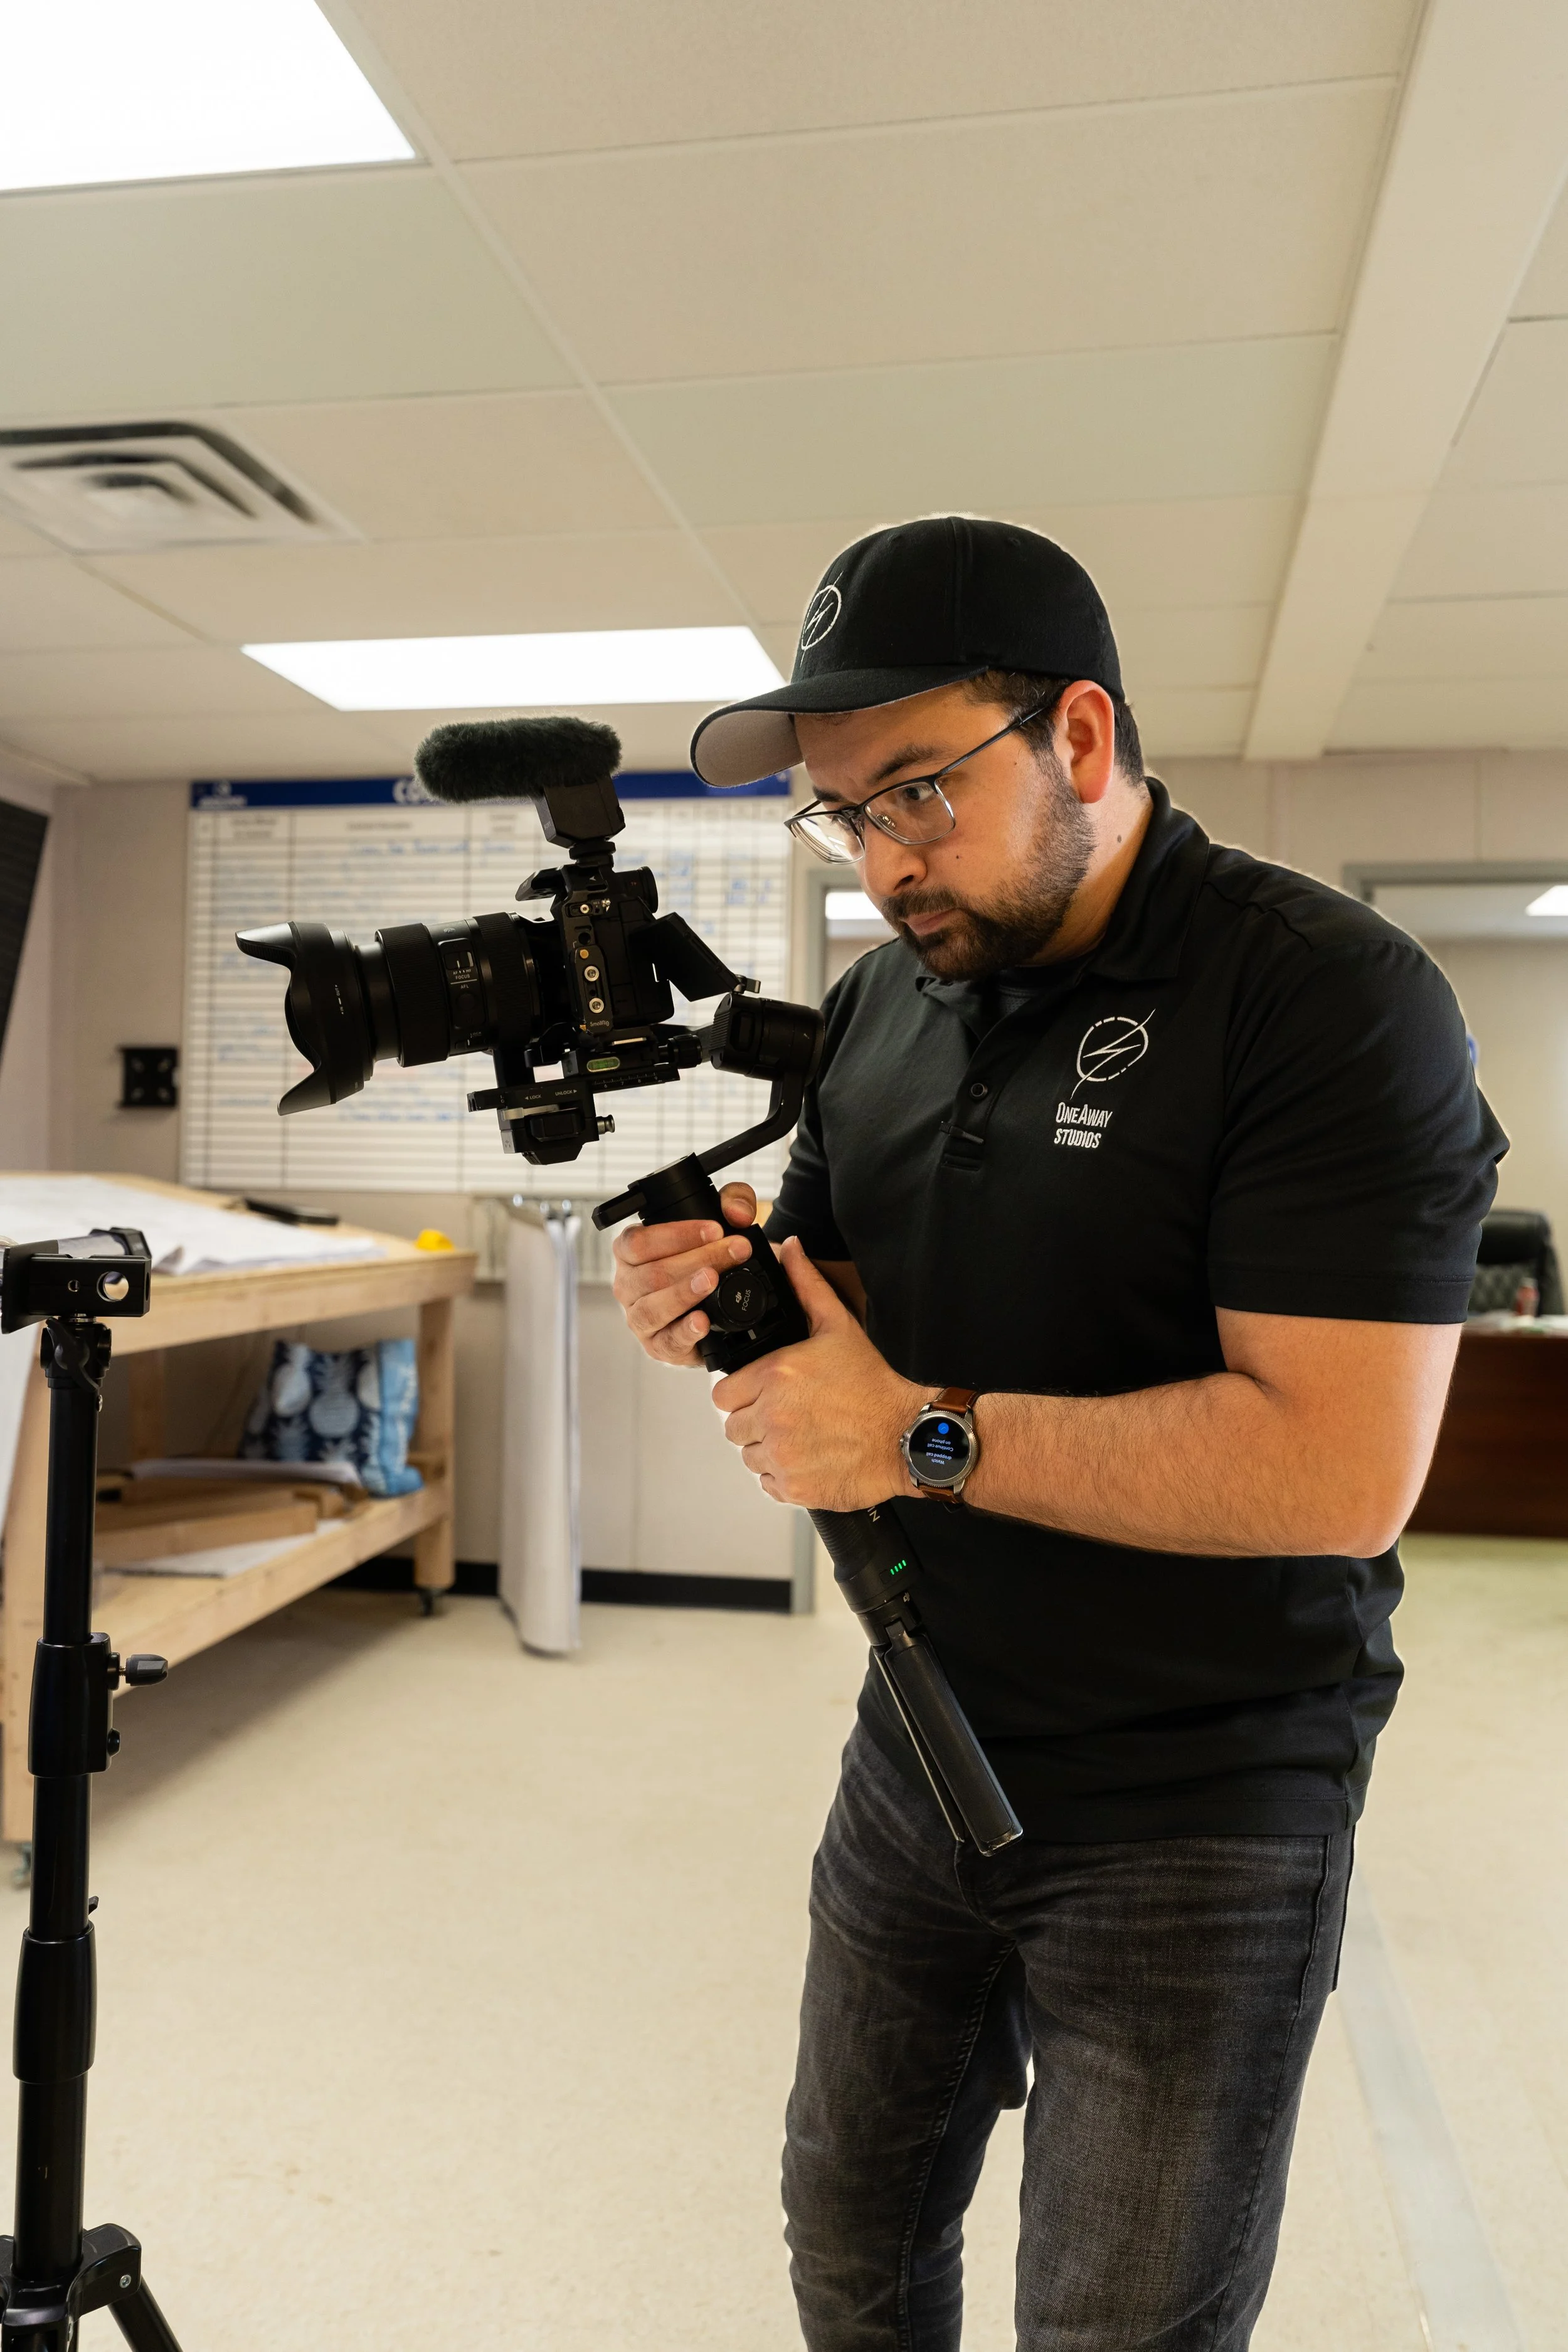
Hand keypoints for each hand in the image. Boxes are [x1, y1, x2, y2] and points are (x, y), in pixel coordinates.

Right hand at [610, 1183, 758, 1367]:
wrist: (723, 1305)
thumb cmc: (709, 1259)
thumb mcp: (723, 1222)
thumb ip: (734, 1202)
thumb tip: (739, 1212)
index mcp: (630, 1253)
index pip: (638, 1241)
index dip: (676, 1234)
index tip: (715, 1229)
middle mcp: (628, 1286)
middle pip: (652, 1273)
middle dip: (698, 1259)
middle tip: (735, 1252)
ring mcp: (640, 1319)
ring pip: (653, 1307)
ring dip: (685, 1293)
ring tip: (712, 1280)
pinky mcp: (659, 1347)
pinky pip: (667, 1341)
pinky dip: (685, 1332)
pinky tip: (703, 1322)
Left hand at [711, 1237, 924, 1508]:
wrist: (909, 1435)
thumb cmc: (875, 1383)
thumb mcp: (839, 1326)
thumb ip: (807, 1286)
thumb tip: (789, 1249)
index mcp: (774, 1376)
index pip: (723, 1394)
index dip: (742, 1394)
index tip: (765, 1394)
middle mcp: (772, 1416)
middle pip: (733, 1426)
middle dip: (754, 1421)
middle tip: (788, 1415)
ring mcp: (782, 1456)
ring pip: (749, 1456)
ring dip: (767, 1449)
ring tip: (803, 1436)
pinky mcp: (794, 1487)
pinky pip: (767, 1484)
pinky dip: (783, 1476)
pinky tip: (810, 1458)